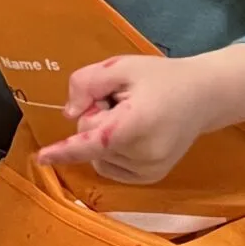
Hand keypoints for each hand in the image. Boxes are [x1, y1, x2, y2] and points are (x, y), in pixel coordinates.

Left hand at [37, 43, 244, 182]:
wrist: (203, 96)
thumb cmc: (160, 78)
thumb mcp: (120, 66)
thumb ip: (87, 84)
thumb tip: (70, 114)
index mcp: (136, 124)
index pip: (92, 140)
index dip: (64, 150)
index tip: (41, 157)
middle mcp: (144, 154)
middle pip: (90, 140)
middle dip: (95, 118)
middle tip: (121, 100)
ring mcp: (149, 170)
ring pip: (98, 156)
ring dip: (104, 135)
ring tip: (131, 115)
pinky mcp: (151, 178)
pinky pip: (110, 167)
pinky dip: (111, 151)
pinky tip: (133, 132)